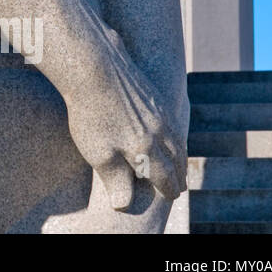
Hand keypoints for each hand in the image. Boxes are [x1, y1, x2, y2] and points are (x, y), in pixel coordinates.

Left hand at [65, 26, 186, 208]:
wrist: (93, 66)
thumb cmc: (91, 113)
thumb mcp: (98, 153)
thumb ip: (115, 180)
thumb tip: (123, 205)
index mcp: (147, 150)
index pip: (164, 176)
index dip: (168, 188)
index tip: (172, 196)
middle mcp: (159, 131)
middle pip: (175, 159)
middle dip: (178, 174)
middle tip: (180, 185)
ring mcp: (158, 111)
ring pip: (175, 139)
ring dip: (179, 155)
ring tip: (178, 163)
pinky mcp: (152, 94)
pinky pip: (170, 120)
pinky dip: (174, 133)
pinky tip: (167, 131)